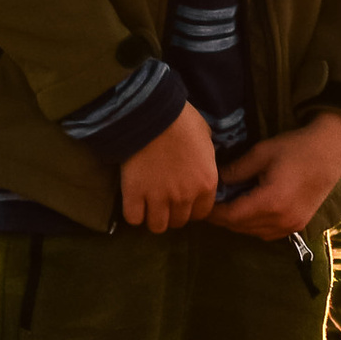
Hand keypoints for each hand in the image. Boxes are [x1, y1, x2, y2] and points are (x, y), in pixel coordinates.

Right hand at [118, 101, 221, 231]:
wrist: (152, 113)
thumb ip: (206, 161)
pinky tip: (134, 202)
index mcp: (206, 183)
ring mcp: (158, 197)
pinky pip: (133, 218)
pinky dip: (134, 213)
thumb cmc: (182, 120)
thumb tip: (201, 166)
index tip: (183, 199)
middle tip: (164, 200)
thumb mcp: (206, 139)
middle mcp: (185, 196)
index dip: (192, 208)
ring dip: (153, 217)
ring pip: (157, 226)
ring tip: (149, 205)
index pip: (201, 213)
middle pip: (178, 221)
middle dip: (172, 213)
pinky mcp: (134, 194)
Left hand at [215, 110, 340, 239]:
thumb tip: (215, 181)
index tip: (201, 204)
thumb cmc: (296, 148)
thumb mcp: (261, 153)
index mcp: (270, 202)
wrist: (331, 151)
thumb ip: (236, 170)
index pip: (231, 216)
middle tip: (210, 205)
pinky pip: (268, 233)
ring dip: (238, 223)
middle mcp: (281, 220)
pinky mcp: (299, 225)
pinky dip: (255, 226)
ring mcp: (292, 226)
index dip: (213, 212)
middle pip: (240, 227)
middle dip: (223, 218)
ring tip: (228, 206)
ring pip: (253, 233)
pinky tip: (250, 210)